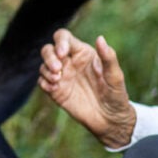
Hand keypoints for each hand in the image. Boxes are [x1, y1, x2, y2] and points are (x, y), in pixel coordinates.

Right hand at [38, 28, 136, 148]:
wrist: (110, 120)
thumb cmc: (116, 95)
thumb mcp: (115, 76)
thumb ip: (108, 57)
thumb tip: (100, 38)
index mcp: (82, 53)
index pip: (63, 38)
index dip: (60, 42)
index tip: (62, 54)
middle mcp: (68, 62)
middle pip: (48, 49)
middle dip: (49, 57)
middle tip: (57, 70)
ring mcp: (61, 76)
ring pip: (43, 65)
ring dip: (46, 71)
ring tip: (57, 80)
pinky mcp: (55, 90)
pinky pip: (42, 81)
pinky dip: (44, 83)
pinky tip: (54, 89)